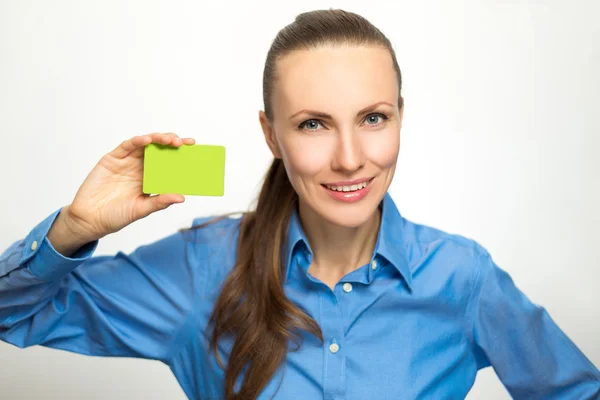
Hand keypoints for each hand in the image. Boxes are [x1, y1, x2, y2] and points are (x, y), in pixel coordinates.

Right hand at [64, 132, 194, 241]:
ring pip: (146, 145)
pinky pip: (126, 146)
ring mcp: (127, 162)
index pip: (169, 164)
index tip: (194, 152)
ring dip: (158, 139)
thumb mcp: (141, 209)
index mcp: (150, 179)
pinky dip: (138, 141)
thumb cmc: (116, 216)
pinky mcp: (112, 159)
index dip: (181, 156)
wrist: (89, 219)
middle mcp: (140, 167)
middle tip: (186, 143)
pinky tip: (147, 140)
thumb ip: (159, 202)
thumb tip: (181, 197)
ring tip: (171, 140)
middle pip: (160, 150)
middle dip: (173, 144)